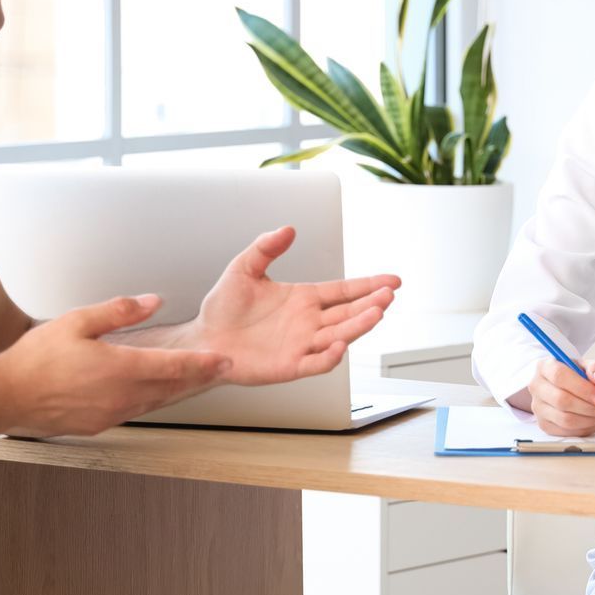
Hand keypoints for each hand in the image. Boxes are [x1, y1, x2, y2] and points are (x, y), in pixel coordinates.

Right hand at [0, 295, 230, 437]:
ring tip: (194, 380)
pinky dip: (151, 400)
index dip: (203, 363)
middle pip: (171, 388)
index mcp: (120, 368)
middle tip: (220, 370)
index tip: (223, 360)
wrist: (7, 397)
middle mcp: (121, 396)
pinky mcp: (100, 424)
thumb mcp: (78, 321)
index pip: (173, 366)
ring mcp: (111, 414)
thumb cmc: (37, 359)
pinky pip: (135, 410)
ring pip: (155, 402)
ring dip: (176, 391)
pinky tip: (153, 393)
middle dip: (197, 378)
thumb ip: (119, 311)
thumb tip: (152, 302)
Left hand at [186, 226, 397, 385]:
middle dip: (370, 304)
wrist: (204, 338)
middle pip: (348, 313)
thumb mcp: (243, 268)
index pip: (343, 291)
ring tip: (375, 313)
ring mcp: (301, 344)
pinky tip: (340, 345)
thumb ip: (265, 247)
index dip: (368, 285)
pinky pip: (315, 362)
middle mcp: (308, 322)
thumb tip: (288, 229)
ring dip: (358, 326)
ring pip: (339, 336)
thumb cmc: (223, 308)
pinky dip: (329, 356)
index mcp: (303, 299)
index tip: (391, 280)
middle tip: (388, 295)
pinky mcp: (289, 365)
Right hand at [526, 357, 594, 436]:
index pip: (560, 376)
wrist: (561, 386)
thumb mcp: (586, 366)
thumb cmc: (573, 376)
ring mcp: (538, 407)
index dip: (583, 389)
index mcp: (545, 367)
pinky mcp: (543, 423)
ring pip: (564, 420)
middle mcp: (537, 386)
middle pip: (562, 401)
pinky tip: (591, 421)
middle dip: (589, 408)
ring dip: (588, 420)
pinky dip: (583, 429)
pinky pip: (566, 432)